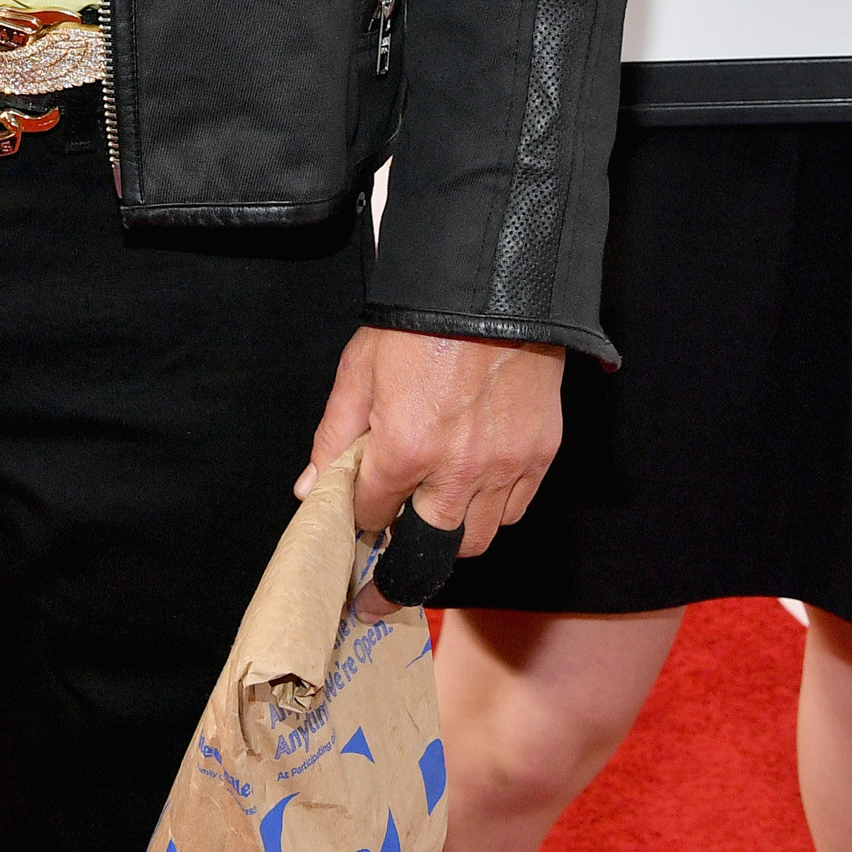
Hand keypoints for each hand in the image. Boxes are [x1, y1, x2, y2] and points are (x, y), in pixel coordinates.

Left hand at [301, 327, 563, 615]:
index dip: (361, 516)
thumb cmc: (420, 322)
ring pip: (476, 538)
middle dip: (404, 556)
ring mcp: (505, 466)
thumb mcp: (360, 370)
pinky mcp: (540, 454)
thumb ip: (335, 436)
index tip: (357, 520)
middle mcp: (458, 470)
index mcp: (406, 448)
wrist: (492, 284)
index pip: (374, 513)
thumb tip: (311, 489)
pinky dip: (492, 509)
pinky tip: (474, 487)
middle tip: (388, 566)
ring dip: (449, 534)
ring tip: (433, 511)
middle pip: (428, 548)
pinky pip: (514, 510)